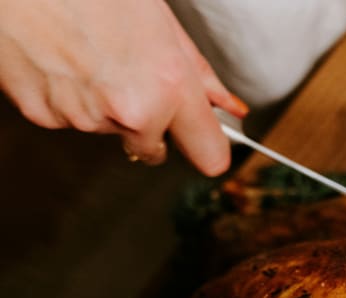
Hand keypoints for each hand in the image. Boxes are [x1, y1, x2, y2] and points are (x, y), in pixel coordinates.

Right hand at [0, 0, 246, 174]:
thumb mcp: (159, 20)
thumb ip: (197, 71)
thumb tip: (227, 105)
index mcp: (168, 85)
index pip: (210, 154)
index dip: (208, 147)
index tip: (206, 140)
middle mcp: (131, 111)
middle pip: (153, 149)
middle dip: (151, 125)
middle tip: (132, 77)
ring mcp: (85, 118)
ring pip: (109, 129)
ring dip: (106, 105)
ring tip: (88, 53)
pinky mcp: (44, 117)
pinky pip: (70, 118)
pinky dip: (70, 97)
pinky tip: (61, 59)